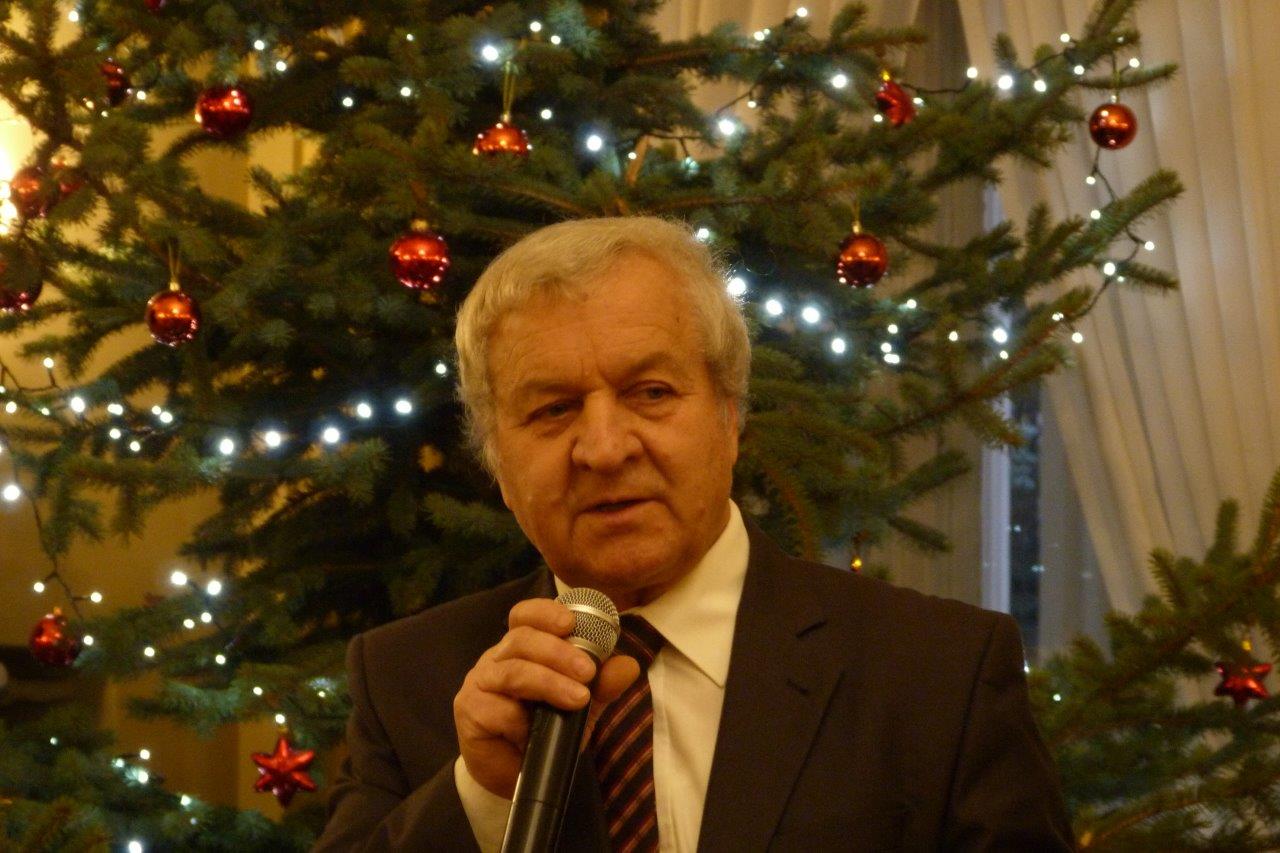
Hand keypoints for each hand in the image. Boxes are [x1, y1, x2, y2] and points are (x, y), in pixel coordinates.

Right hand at [454, 597, 640, 798]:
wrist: (516, 777)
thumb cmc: (545, 731)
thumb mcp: (582, 705)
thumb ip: (602, 684)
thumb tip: (629, 666)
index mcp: (520, 648)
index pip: (525, 616)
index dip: (546, 612)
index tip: (571, 622)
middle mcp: (496, 659)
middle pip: (521, 639)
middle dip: (558, 652)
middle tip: (587, 672)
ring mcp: (480, 684)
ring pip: (513, 671)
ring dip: (549, 682)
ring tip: (578, 699)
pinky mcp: (469, 712)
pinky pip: (496, 709)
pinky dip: (520, 720)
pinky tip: (533, 733)